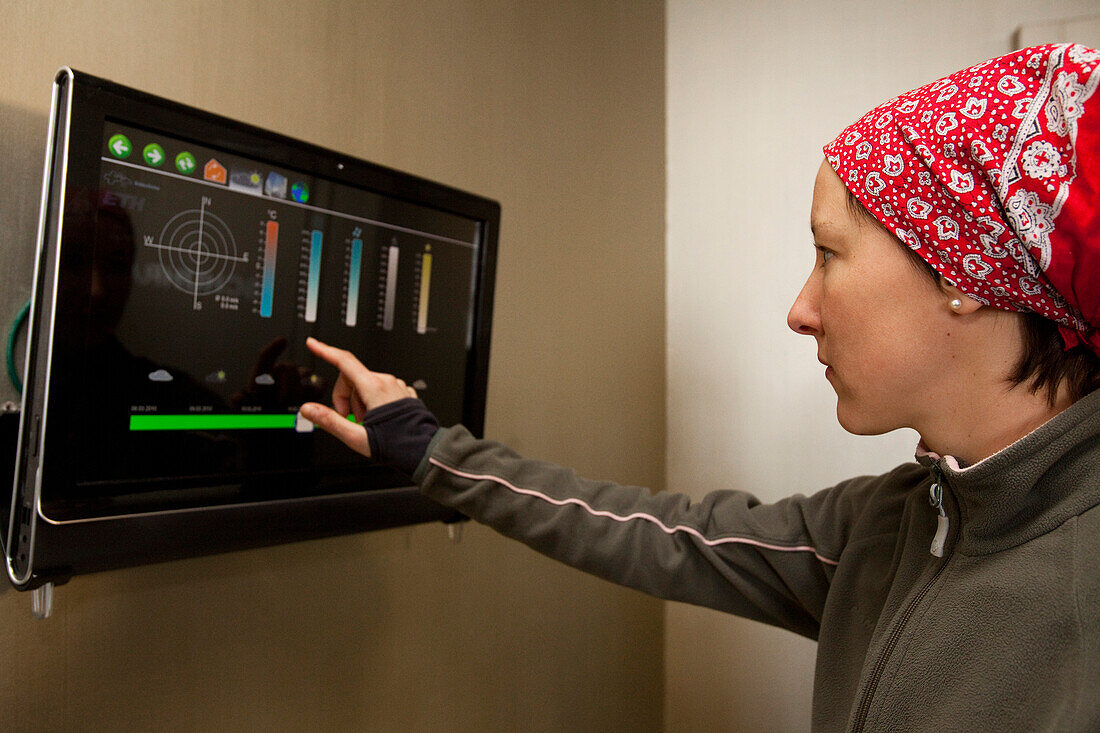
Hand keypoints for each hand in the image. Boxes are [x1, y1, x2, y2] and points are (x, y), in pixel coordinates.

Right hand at [299, 337, 417, 457]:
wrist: (423, 449)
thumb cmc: (396, 444)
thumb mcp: (356, 437)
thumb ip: (330, 421)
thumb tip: (309, 410)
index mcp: (374, 388)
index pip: (344, 361)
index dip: (325, 351)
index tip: (313, 344)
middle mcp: (386, 382)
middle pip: (352, 378)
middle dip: (344, 397)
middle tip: (349, 420)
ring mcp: (396, 386)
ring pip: (366, 384)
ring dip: (359, 402)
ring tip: (367, 423)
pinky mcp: (403, 393)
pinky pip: (381, 390)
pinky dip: (373, 402)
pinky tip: (378, 419)